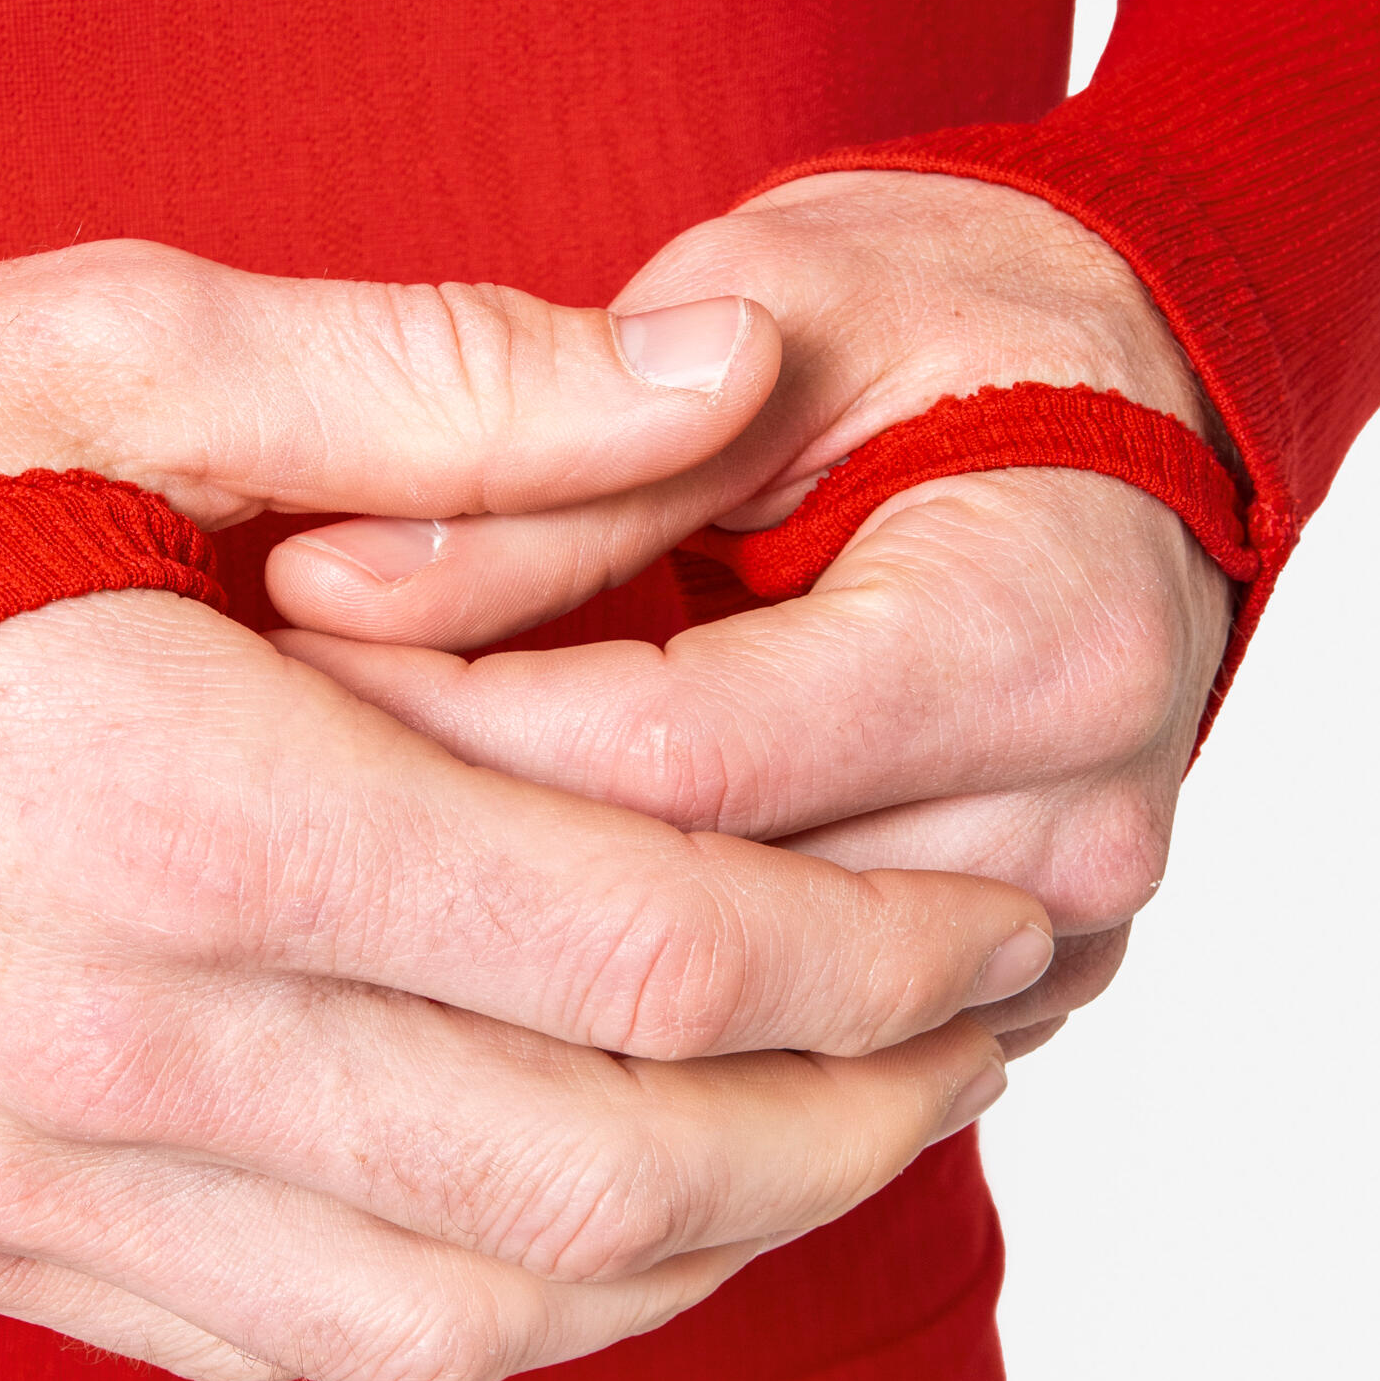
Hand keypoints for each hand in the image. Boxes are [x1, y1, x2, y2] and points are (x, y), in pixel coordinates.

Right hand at [0, 237, 1049, 1380]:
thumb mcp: (113, 349)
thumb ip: (446, 378)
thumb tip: (734, 381)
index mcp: (171, 799)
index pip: (635, 954)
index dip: (873, 954)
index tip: (998, 920)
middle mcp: (107, 1039)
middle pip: (596, 1176)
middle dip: (849, 1124)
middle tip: (981, 1042)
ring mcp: (27, 1180)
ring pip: (467, 1315)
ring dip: (701, 1248)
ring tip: (833, 1137)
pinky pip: (298, 1348)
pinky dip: (498, 1306)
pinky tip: (586, 1208)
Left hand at [271, 174, 1236, 1061]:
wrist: (1108, 400)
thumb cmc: (924, 325)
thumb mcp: (756, 319)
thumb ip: (558, 474)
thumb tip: (323, 588)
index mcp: (1035, 635)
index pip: (672, 757)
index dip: (441, 726)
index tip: (275, 675)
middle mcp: (1078, 824)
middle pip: (699, 925)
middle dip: (460, 860)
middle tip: (271, 798)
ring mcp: (1058, 934)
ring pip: (728, 1035)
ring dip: (529, 961)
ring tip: (350, 875)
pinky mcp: (1013, 990)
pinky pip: (787, 1061)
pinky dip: (633, 1015)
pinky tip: (490, 939)